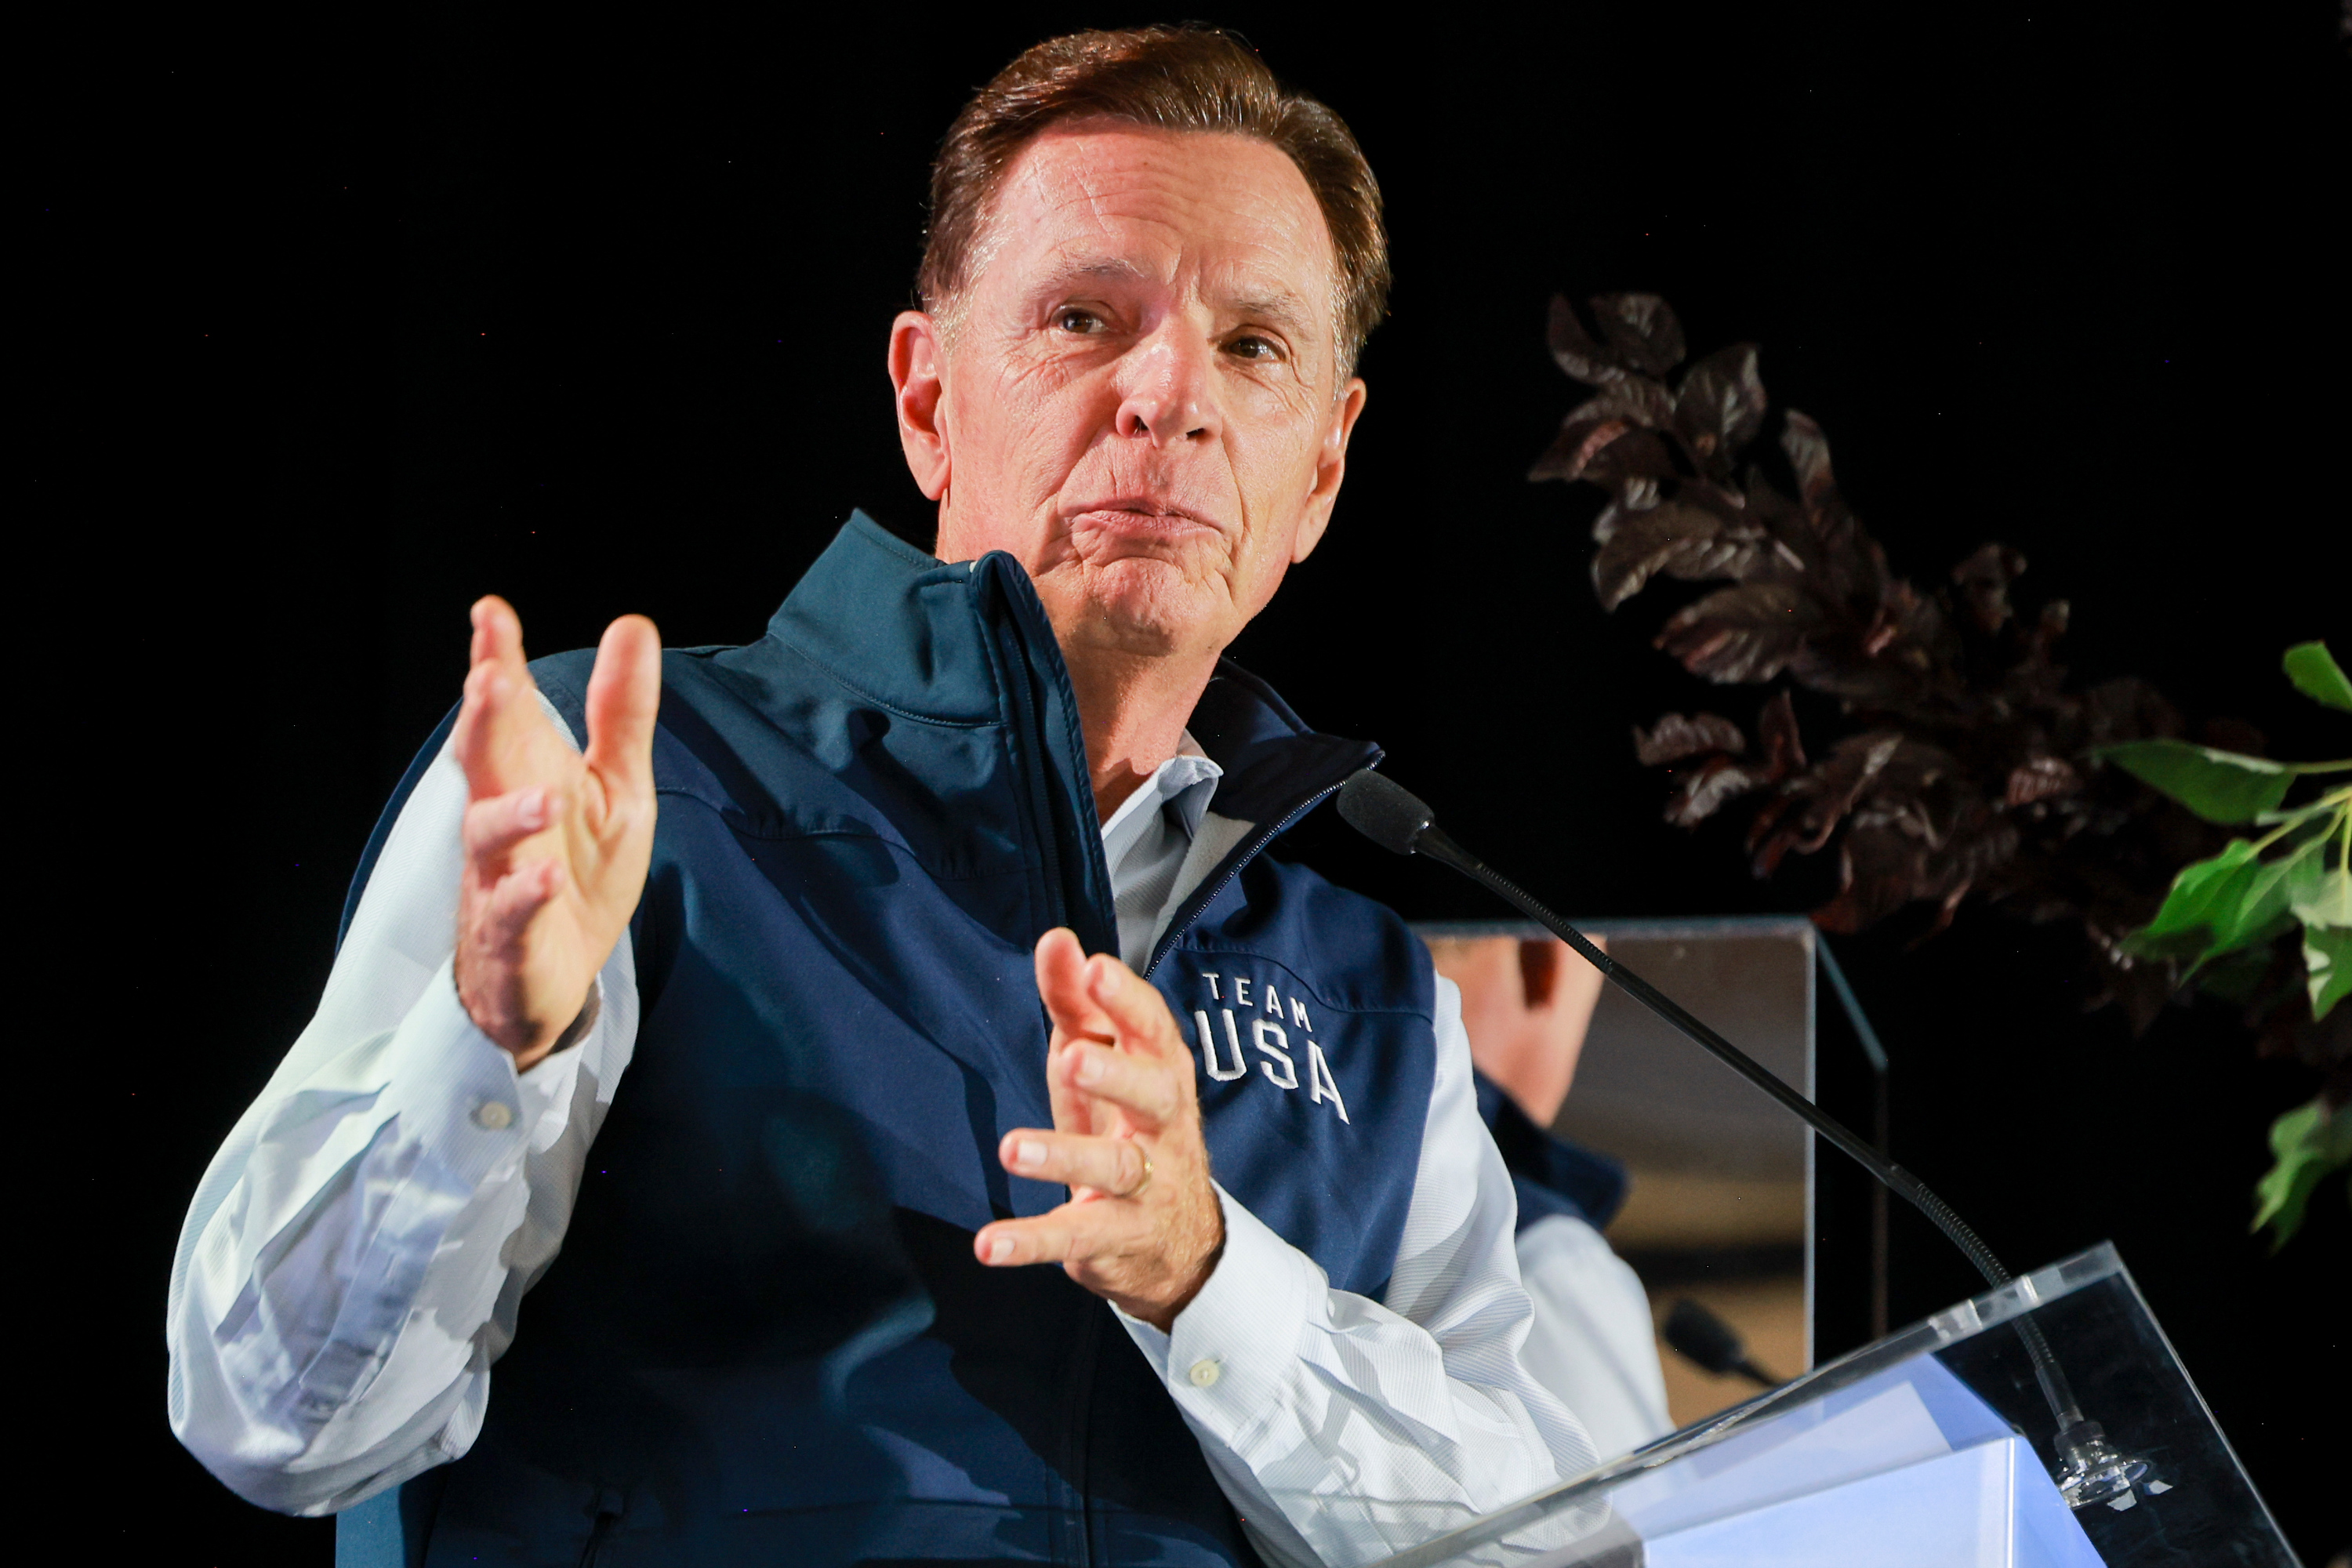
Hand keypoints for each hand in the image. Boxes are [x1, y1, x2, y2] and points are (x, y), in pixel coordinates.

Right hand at [452, 596, 660, 1068]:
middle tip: (489, 678)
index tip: (491, 613)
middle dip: (484, 722)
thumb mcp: (615, 786)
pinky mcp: (514, 937)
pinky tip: (547, 875)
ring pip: (488, 839)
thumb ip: (620, 712)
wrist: (553, 976)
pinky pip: (513, 915)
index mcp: (526, 774)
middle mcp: (502, 819)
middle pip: (483, 763)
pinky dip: (527, 895)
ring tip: (544, 796)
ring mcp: (500, 878)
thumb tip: (633, 623)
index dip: (495, 662)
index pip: (505, 711)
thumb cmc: (576, 869)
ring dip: (511, 816)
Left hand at [975, 929, 1225, 1329]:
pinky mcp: (1115, 1237)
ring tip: (1013, 1148)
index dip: (1127, 1001)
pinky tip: (990, 1243)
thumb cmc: (1126, 1125)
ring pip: (1115, 1168)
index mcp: (1160, 1071)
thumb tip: (1058, 939)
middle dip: (1116, 1074)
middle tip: (1072, 1057)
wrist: (1174, 1238)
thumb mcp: (1098, 1061)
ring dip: (1064, 1157)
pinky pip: (1075, 1238)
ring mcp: (1146, 1185)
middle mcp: (1163, 1126)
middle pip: (1152, 1095)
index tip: (1096, 970)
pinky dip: (1032, 1242)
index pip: (1152, 1029)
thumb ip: (1076, 1002)